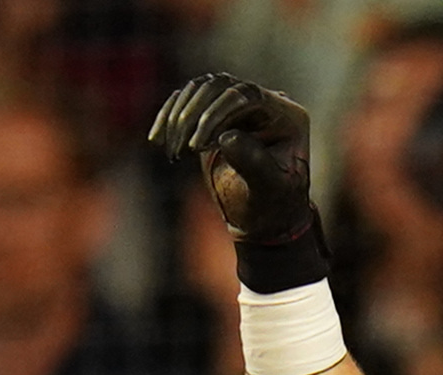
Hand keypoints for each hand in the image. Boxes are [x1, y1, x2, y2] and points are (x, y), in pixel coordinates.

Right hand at [147, 72, 317, 257]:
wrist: (265, 219)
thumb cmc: (274, 208)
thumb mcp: (268, 190)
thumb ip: (254, 163)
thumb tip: (227, 136)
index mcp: (285, 115)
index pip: (247, 95)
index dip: (217, 114)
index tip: (197, 147)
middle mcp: (264, 102)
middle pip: (221, 86)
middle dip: (194, 116)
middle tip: (182, 152)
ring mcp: (239, 106)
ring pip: (202, 89)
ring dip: (179, 117)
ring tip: (173, 152)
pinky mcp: (217, 113)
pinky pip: (188, 100)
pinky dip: (169, 117)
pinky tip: (157, 139)